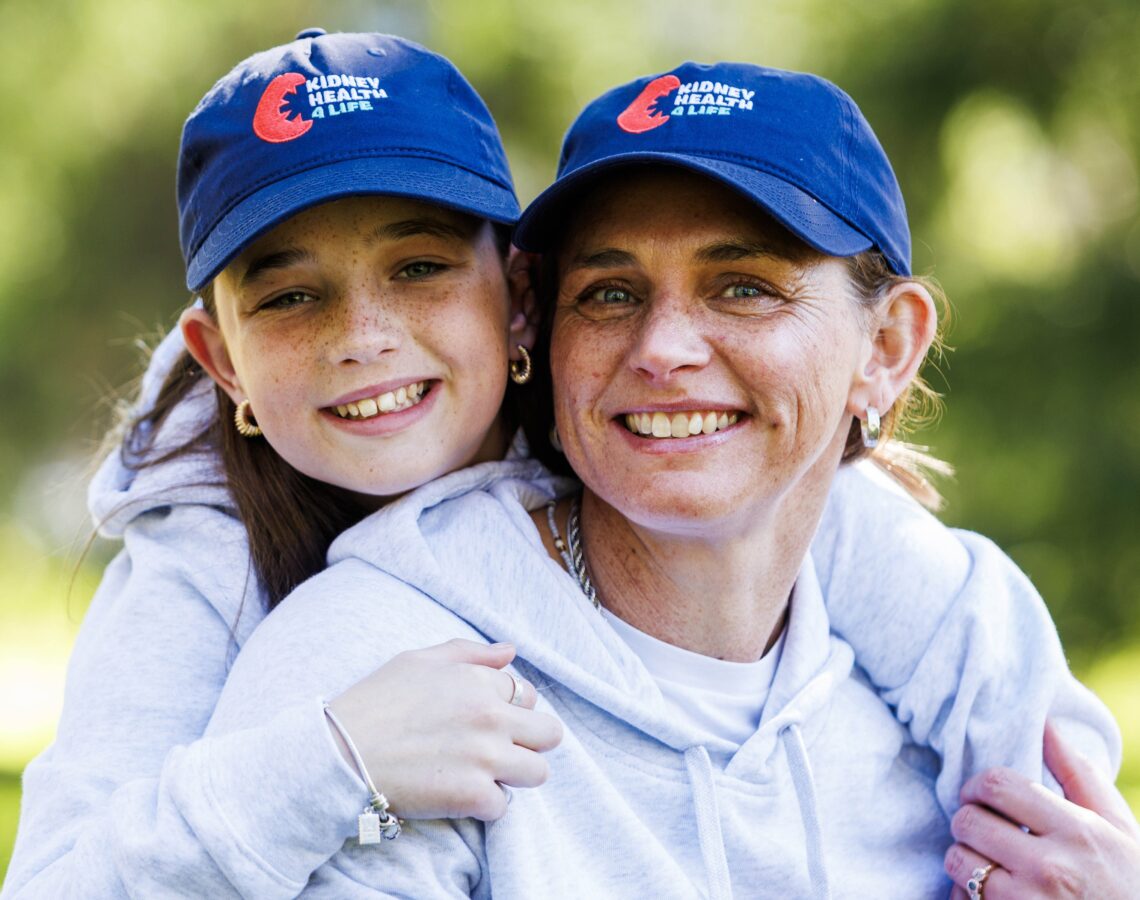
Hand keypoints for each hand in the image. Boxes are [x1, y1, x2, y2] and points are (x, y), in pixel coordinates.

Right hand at [328, 639, 562, 820]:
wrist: (338, 754)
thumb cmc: (374, 703)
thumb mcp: (418, 660)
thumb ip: (470, 653)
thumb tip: (511, 652)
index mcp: (480, 681)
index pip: (527, 695)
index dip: (509, 709)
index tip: (484, 721)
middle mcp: (491, 716)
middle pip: (549, 734)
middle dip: (528, 742)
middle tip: (497, 750)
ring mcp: (485, 757)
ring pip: (538, 772)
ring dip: (513, 776)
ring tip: (481, 774)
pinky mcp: (472, 796)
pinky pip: (502, 807)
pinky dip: (483, 806)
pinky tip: (457, 794)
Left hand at [945, 721, 1139, 896]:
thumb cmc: (1127, 883)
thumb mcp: (1118, 829)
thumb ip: (1079, 776)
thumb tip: (1046, 724)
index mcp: (1077, 833)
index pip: (997, 786)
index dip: (977, 786)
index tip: (980, 795)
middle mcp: (1050, 869)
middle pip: (968, 821)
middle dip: (969, 821)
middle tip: (984, 830)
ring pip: (958, 861)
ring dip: (964, 859)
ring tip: (989, 864)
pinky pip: (960, 899)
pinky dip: (966, 896)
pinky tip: (993, 896)